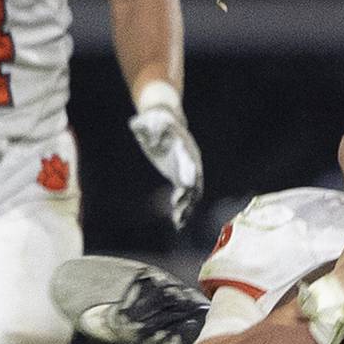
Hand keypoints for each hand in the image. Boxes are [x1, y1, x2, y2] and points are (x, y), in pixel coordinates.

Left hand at [129, 99, 203, 228]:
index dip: (189, 173)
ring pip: (191, 193)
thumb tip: (151, 140)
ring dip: (186, 208)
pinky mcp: (179, 177)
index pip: (189, 162)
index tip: (188, 185)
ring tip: (179, 223)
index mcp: (184, 147)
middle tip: (181, 208)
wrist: (162, 121)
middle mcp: (190, 161)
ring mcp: (187, 170)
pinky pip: (184, 196)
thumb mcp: (150, 121)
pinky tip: (178, 222)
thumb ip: (151, 129)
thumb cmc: (154, 120)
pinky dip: (182, 208)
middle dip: (189, 196)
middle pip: (194, 181)